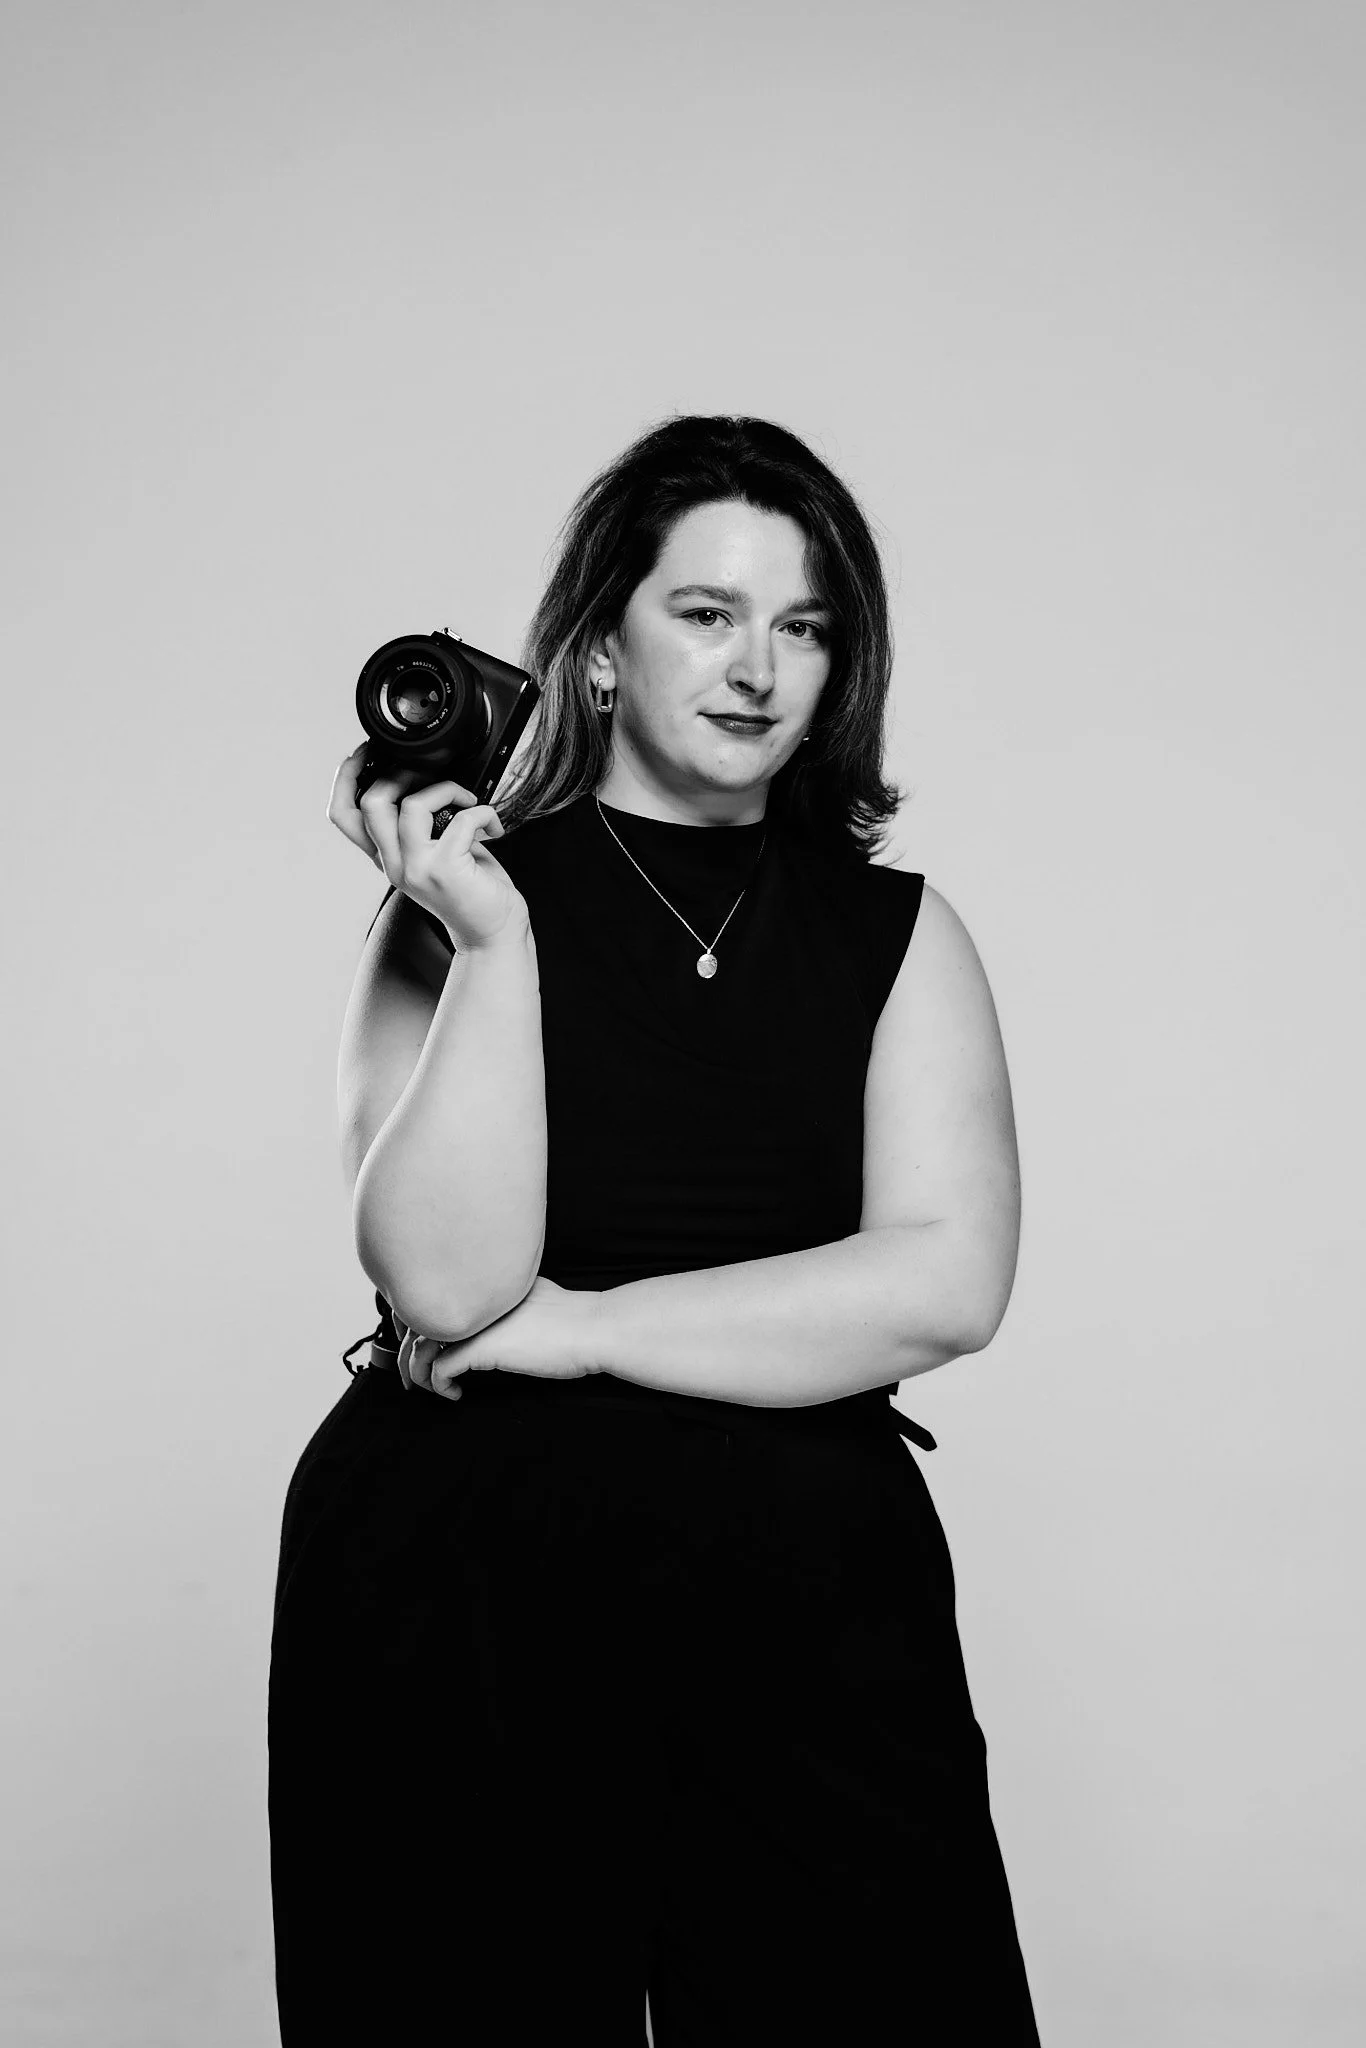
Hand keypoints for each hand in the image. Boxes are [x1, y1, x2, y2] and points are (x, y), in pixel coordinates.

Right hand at [327, 742, 528, 951]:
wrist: (492, 932)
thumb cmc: (470, 889)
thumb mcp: (435, 853)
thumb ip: (421, 825)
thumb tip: (425, 777)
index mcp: (386, 857)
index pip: (342, 814)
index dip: (346, 777)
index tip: (368, 753)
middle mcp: (394, 864)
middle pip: (368, 803)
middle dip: (399, 773)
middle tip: (429, 775)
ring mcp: (416, 868)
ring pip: (410, 805)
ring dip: (446, 788)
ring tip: (467, 801)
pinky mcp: (445, 870)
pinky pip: (461, 819)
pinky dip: (483, 813)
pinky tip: (492, 826)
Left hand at [398, 1278, 602, 1399]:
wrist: (592, 1328)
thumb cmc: (571, 1318)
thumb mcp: (528, 1296)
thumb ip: (501, 1300)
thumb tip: (488, 1315)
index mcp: (479, 1284)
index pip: (429, 1299)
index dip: (415, 1325)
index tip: (418, 1346)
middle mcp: (470, 1299)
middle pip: (415, 1322)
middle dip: (405, 1352)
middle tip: (411, 1376)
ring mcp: (474, 1322)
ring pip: (419, 1347)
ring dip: (417, 1373)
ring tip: (428, 1389)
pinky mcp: (481, 1348)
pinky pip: (439, 1369)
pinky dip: (440, 1386)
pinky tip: (455, 1394)